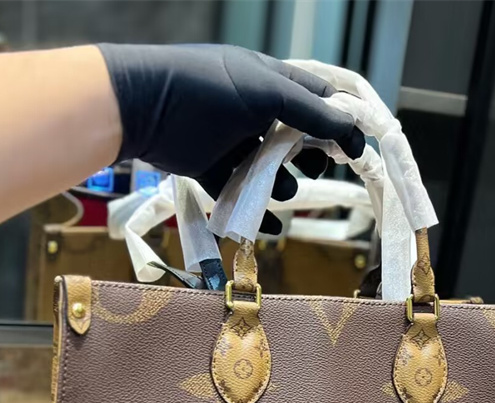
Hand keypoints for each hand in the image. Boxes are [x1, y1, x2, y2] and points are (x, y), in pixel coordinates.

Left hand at [98, 44, 363, 232]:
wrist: (141, 108)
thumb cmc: (205, 89)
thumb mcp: (265, 93)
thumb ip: (309, 112)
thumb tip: (352, 128)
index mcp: (270, 82)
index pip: (317, 101)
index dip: (338, 124)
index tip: (354, 151)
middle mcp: (255, 110)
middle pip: (297, 141)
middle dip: (310, 159)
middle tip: (314, 169)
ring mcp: (233, 141)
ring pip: (271, 171)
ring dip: (281, 186)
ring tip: (278, 191)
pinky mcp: (213, 169)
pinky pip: (242, 193)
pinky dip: (256, 211)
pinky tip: (269, 228)